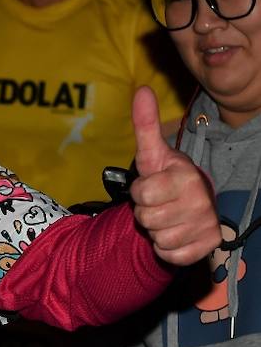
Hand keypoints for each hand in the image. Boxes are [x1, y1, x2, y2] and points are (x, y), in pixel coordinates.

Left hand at [129, 86, 220, 265]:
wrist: (191, 205)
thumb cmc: (167, 179)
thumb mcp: (153, 154)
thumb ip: (145, 125)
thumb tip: (142, 90)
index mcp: (187, 177)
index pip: (141, 193)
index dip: (139, 191)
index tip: (151, 186)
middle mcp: (201, 201)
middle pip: (146, 217)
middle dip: (145, 212)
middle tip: (159, 204)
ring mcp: (206, 225)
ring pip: (158, 237)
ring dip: (156, 230)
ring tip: (168, 217)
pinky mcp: (206, 247)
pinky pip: (170, 255)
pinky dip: (166, 248)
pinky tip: (176, 234)